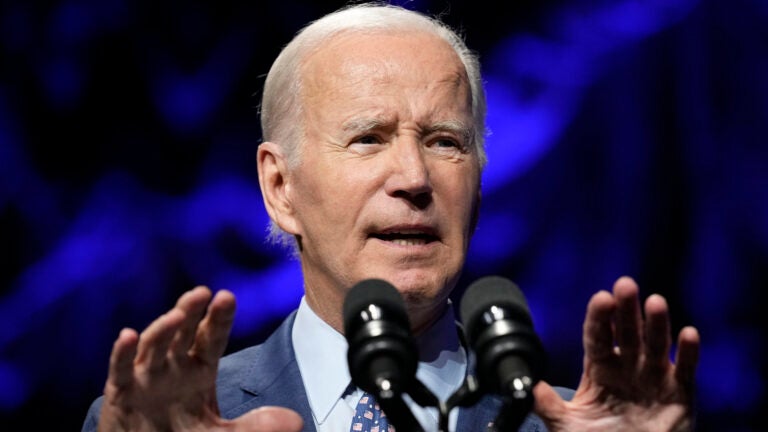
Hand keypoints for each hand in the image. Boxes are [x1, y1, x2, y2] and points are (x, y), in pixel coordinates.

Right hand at [97, 286, 302, 431]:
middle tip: (202, 292)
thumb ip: (255, 427)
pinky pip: (118, 371)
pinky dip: (120, 353)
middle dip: (190, 311)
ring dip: (162, 329)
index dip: (218, 318)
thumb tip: (296, 421)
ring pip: (153, 345)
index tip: (227, 297)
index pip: (211, 338)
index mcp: (198, 368)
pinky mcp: (121, 394)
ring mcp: (144, 377)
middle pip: (182, 332)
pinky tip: (126, 335)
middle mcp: (172, 366)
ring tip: (175, 315)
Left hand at [533, 276, 699, 431]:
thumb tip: (529, 386)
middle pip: (627, 333)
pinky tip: (688, 334)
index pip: (598, 336)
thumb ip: (550, 406)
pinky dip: (689, 353)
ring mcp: (654, 377)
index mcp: (600, 369)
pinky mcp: (680, 394)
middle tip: (625, 285)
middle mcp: (627, 367)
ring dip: (657, 324)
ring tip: (655, 302)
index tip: (601, 298)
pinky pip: (686, 371)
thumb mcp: (568, 425)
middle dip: (626, 310)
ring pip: (656, 345)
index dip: (600, 317)